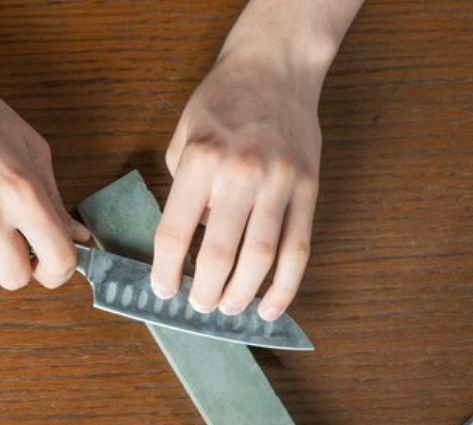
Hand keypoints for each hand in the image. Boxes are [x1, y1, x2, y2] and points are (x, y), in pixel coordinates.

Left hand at [153, 55, 322, 320]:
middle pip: (220, 253)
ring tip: (229, 309)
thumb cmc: (222, 103)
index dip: (167, 270)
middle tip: (199, 306)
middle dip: (206, 291)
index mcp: (200, 161)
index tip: (163, 290)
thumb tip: (193, 241)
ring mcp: (280, 182)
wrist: (275, 67)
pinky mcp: (308, 188)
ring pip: (262, 257)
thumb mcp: (184, 138)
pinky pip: (299, 248)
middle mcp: (240, 174)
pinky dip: (286, 285)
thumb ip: (183, 191)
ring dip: (243, 293)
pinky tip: (270, 306)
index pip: (176, 232)